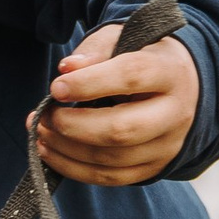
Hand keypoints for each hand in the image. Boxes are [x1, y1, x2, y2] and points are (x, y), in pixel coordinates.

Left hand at [33, 23, 200, 185]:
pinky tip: (49, 152)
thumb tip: (67, 68)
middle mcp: (175, 113)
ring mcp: (166, 146)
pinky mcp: (152, 168)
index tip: (56, 88)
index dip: (89, 83)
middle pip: (122, 130)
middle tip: (43, 115)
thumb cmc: (143, 59)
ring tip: (39, 131)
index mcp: (170, 72)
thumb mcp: (124, 41)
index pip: (131, 76)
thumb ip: (96, 51)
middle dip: (74, 126)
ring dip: (66, 148)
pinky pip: (110, 178)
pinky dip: (73, 168)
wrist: (180, 88)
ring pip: (112, 158)